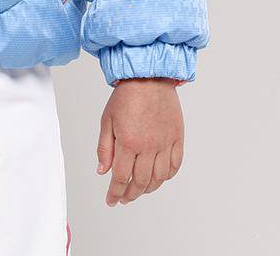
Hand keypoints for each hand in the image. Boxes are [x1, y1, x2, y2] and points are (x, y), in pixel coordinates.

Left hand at [97, 78, 183, 205]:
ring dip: (148, 189)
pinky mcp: (177, 139)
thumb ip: (104, 148)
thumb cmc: (126, 95)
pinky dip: (166, 177)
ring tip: (139, 190)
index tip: (111, 200)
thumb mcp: (107, 120)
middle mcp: (148, 147)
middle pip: (140, 182)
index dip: (115, 193)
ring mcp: (165, 144)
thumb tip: (102, 171)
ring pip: (159, 178)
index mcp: (128, 142)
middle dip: (130, 194)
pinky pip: (174, 166)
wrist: (149, 78)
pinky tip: (158, 178)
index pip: (121, 177)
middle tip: (123, 198)